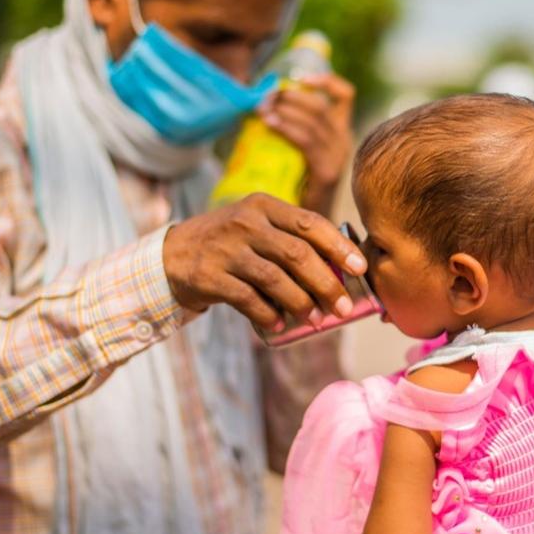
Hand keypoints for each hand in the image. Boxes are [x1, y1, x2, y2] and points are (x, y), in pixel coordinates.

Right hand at [162, 194, 367, 329]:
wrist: (173, 254)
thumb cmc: (231, 243)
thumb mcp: (257, 226)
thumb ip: (291, 239)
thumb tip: (341, 273)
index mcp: (264, 206)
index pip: (310, 223)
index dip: (339, 247)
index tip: (360, 268)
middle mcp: (245, 222)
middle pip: (297, 254)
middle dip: (326, 283)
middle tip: (343, 307)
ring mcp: (226, 249)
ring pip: (275, 279)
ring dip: (301, 303)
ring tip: (316, 320)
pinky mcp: (210, 276)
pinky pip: (248, 299)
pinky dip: (268, 316)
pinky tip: (280, 326)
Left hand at [259, 72, 355, 213]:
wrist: (312, 234)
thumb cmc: (297, 191)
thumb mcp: (297, 154)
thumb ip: (290, 129)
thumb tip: (263, 104)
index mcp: (340, 133)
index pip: (344, 95)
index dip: (325, 80)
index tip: (299, 77)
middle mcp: (344, 141)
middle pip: (320, 104)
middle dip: (290, 96)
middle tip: (265, 97)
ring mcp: (338, 157)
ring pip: (313, 118)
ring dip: (284, 108)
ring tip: (261, 110)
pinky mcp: (327, 172)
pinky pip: (307, 140)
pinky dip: (287, 127)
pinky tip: (269, 124)